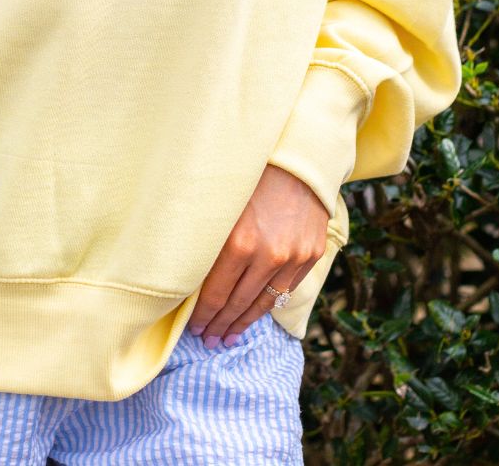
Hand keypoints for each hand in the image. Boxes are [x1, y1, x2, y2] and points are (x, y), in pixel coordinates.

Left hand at [186, 163, 329, 347]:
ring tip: (227, 337)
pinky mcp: (310, 255)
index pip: (215, 294)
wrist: (295, 158)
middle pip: (237, 304)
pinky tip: (253, 314)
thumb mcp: (218, 206)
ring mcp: (293, 257)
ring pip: (262, 304)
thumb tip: (188, 280)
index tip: (193, 328)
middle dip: (219, 325)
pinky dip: (267, 306)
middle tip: (207, 340)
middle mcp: (268, 254)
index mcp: (239, 242)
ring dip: (242, 323)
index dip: (202, 316)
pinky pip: (285, 290)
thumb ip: (208, 243)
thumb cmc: (246, 176)